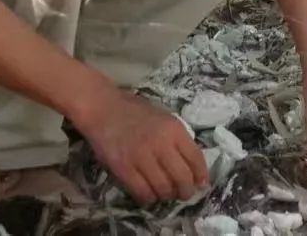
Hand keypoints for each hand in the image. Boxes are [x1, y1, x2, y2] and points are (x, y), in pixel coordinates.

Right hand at [74, 87, 208, 204]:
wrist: (104, 109)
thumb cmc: (136, 112)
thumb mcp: (165, 118)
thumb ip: (178, 138)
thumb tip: (191, 164)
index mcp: (174, 129)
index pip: (195, 157)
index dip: (201, 175)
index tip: (202, 184)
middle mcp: (161, 144)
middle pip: (182, 177)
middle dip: (186, 191)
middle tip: (184, 194)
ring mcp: (142, 157)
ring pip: (163, 188)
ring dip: (167, 196)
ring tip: (166, 194)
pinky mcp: (123, 168)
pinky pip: (142, 192)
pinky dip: (149, 198)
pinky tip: (149, 195)